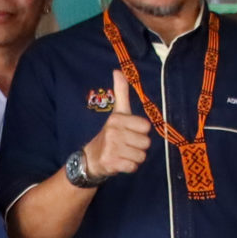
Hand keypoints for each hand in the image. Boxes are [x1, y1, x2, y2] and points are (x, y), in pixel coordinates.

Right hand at [81, 66, 153, 181]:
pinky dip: (129, 167)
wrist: (91, 158)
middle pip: (146, 143)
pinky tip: (120, 162)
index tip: (130, 132)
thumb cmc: (110, 134)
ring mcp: (112, 148)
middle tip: (126, 145)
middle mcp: (114, 132)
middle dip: (138, 146)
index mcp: (118, 119)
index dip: (140, 131)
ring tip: (123, 154)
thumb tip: (118, 70)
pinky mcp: (111, 163)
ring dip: (134, 157)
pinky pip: (133, 167)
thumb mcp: (117, 112)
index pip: (145, 126)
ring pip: (141, 156)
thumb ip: (121, 92)